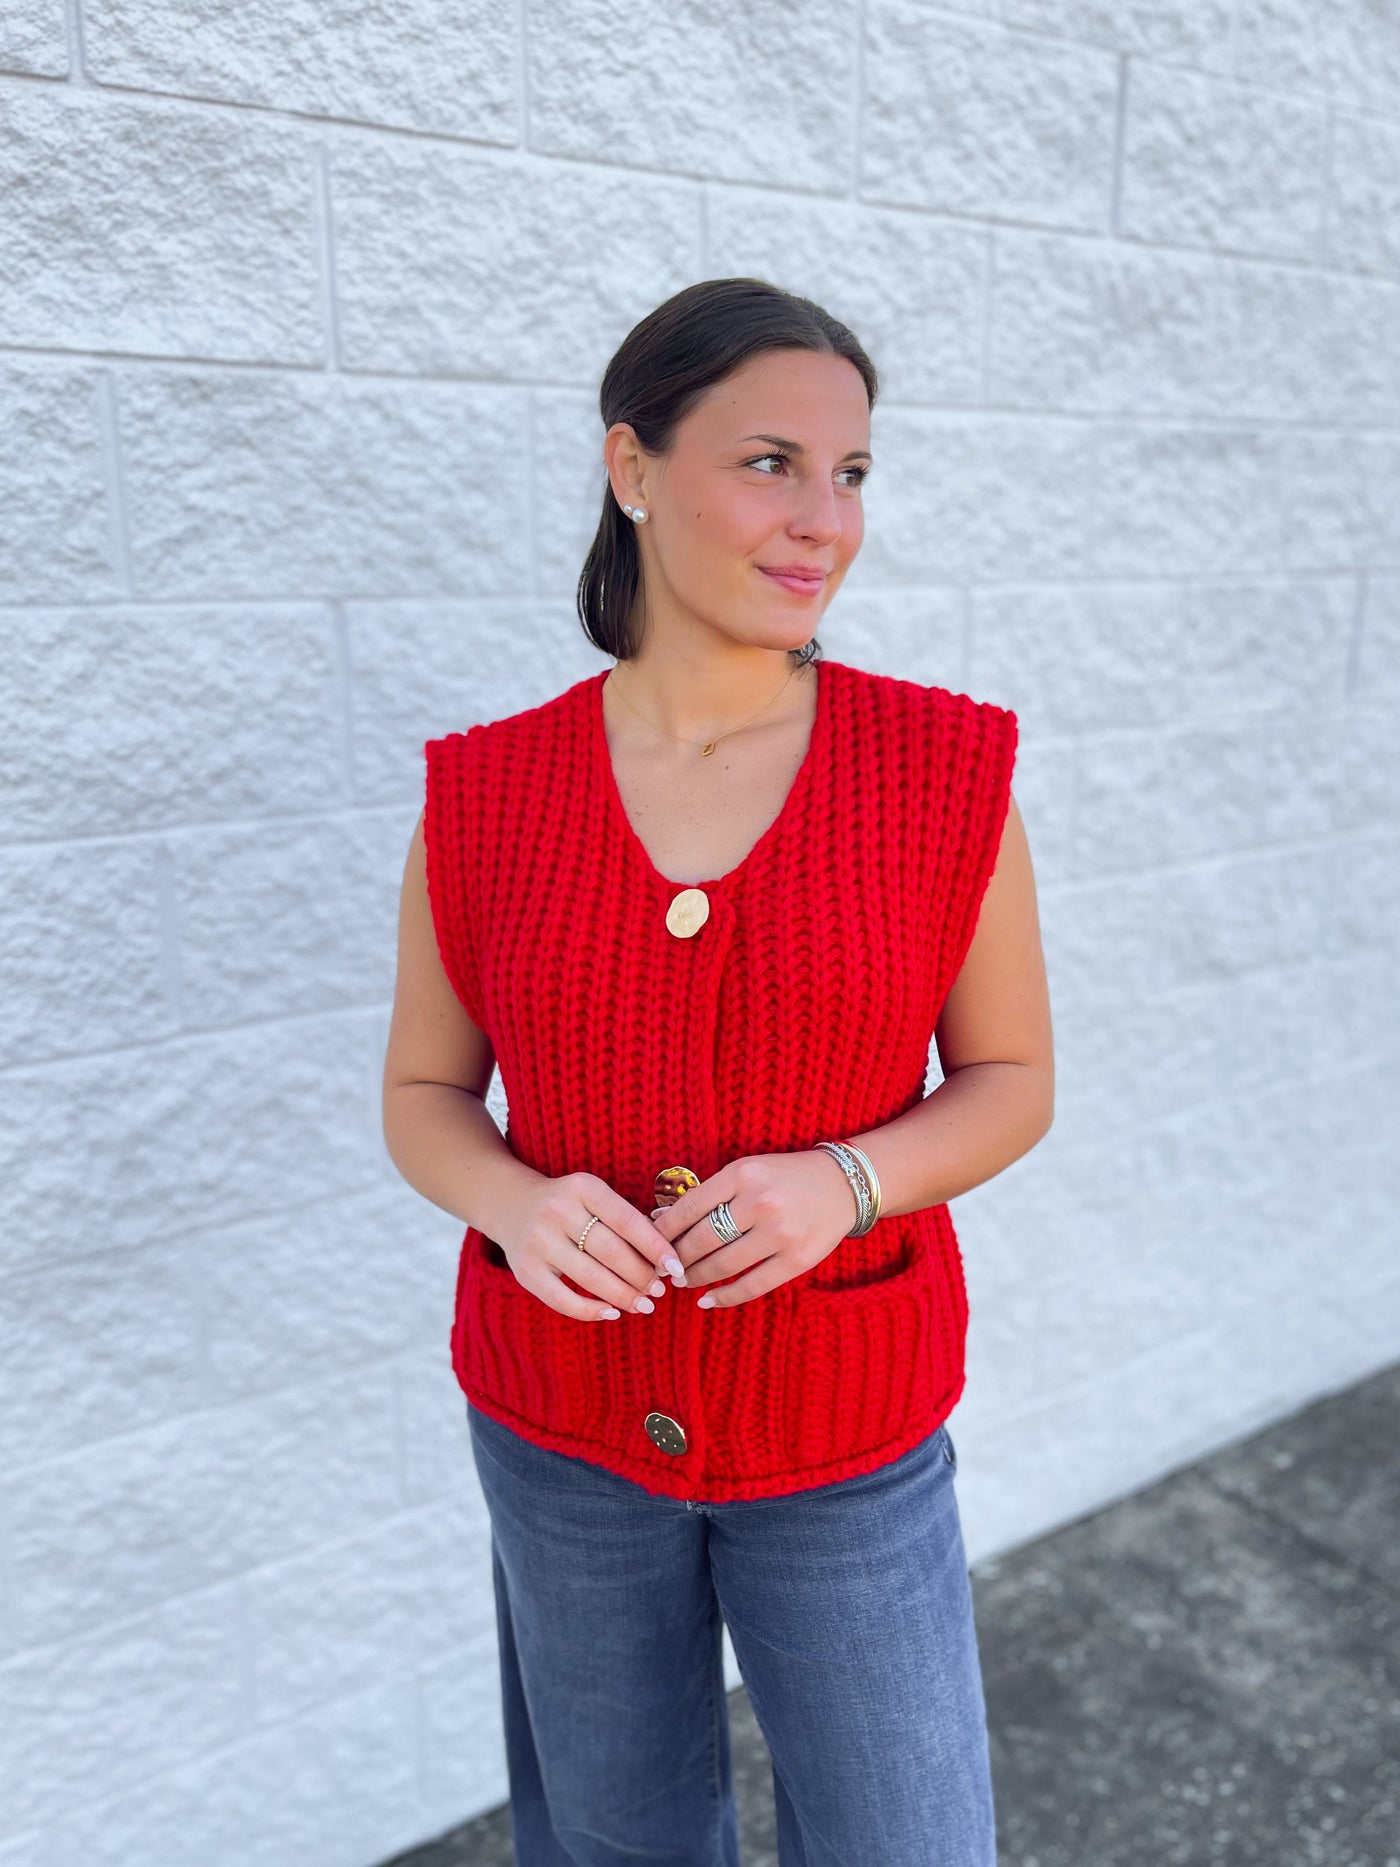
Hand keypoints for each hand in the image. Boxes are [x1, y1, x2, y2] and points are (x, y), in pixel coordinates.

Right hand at [497, 1171, 684, 1321]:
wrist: (510, 1204)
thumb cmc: (569, 1205)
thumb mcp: (593, 1196)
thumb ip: (624, 1218)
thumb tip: (664, 1258)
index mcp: (582, 1187)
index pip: (627, 1220)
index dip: (655, 1247)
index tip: (676, 1267)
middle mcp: (557, 1211)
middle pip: (611, 1251)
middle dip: (642, 1275)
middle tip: (661, 1290)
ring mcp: (538, 1241)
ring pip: (590, 1277)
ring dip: (623, 1295)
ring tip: (645, 1305)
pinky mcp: (525, 1270)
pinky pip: (562, 1299)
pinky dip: (590, 1311)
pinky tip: (612, 1314)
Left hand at [650, 1150, 858, 1307]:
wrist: (843, 1184)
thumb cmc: (785, 1176)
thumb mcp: (748, 1171)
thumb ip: (710, 1193)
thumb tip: (661, 1219)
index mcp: (742, 1175)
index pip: (690, 1207)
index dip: (664, 1231)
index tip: (652, 1244)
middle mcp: (760, 1202)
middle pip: (703, 1239)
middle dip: (678, 1258)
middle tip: (665, 1268)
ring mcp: (780, 1233)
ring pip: (723, 1264)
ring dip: (697, 1277)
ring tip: (684, 1281)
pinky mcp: (797, 1260)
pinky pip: (752, 1285)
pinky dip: (725, 1296)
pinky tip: (708, 1300)